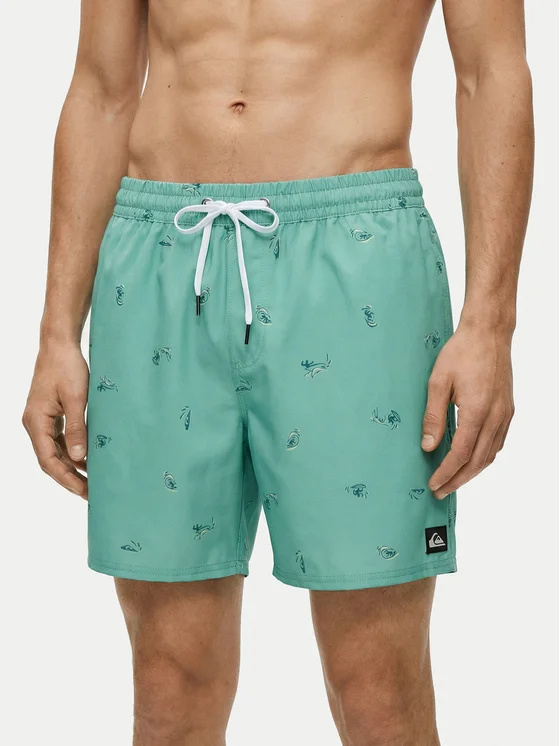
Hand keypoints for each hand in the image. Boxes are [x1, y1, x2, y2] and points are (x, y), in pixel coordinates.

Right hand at [23, 341, 88, 497]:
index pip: (48, 460)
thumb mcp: (76, 398)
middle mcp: (34, 424)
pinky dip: (72, 452)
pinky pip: (59, 440)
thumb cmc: (67, 367)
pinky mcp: (50, 415)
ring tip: (92, 481)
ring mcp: (41, 420)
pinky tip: (88, 459)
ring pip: (54, 452)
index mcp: (36, 422)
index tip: (83, 491)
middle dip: (70, 478)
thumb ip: (77, 428)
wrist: (59, 345)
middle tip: (92, 493)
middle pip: (50, 460)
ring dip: (72, 467)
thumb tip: (78, 457)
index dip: (66, 478)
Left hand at [421, 324, 514, 497]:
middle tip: (441, 491)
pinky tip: (472, 459)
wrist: (488, 333)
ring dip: (472, 472)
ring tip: (454, 480)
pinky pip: (498, 442)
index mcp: (476, 412)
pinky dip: (484, 456)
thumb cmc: (461, 353)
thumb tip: (427, 446)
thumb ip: (433, 417)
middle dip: (458, 479)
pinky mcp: (508, 409)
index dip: (446, 473)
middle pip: (477, 461)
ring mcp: (505, 414)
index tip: (433, 484)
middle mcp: (495, 417)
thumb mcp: (438, 383)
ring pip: (490, 454)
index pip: (460, 454)